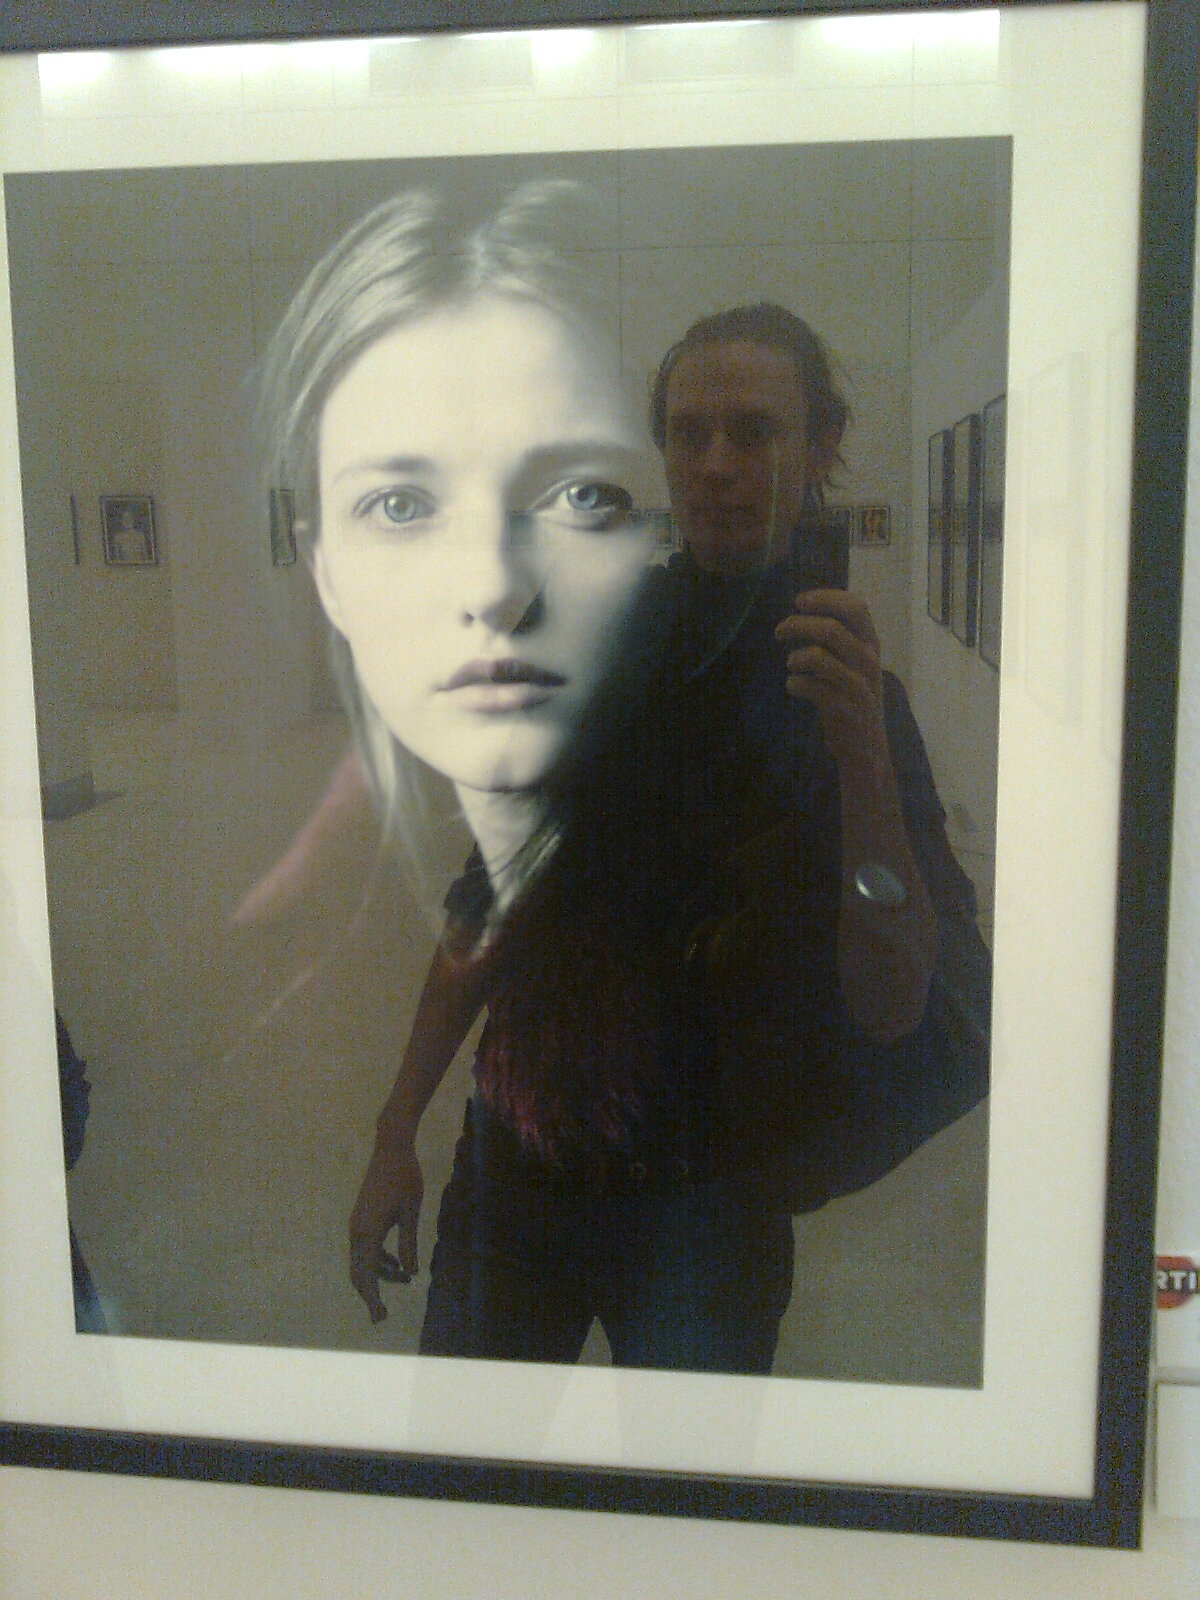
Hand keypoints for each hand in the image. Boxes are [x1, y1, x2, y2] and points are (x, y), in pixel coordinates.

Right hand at [348, 1137, 423, 1323]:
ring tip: (405, 1280)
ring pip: (362, 1260)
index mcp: (368, 1232)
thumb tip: (410, 1273)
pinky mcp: (361, 1218)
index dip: (373, 1299)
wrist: (391, 1149)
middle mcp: (357, 1231)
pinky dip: (378, 1259)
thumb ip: (409, 1244)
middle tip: (384, 1314)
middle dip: (371, 1294)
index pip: (367, 1275)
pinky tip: (396, 1263)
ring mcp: (357, 1224)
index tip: (380, 1318)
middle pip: (358, 1272)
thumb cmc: (405, 1178)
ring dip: (379, 1274)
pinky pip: (365, 1247)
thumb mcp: (411, 1212)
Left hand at [774, 589, 887, 773]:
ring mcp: (860, 686)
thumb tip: (802, 613)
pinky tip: (794, 687)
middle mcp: (869, 660)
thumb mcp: (852, 663)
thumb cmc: (850, 697)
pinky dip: (795, 684)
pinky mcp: (847, 710)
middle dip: (797, 626)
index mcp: (871, 643)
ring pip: (818, 657)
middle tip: (779, 632)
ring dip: (795, 658)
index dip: (825, 598)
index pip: (855, 607)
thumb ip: (836, 639)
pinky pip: (812, 688)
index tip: (799, 601)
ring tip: (792, 666)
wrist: (865, 748)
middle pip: (830, 629)